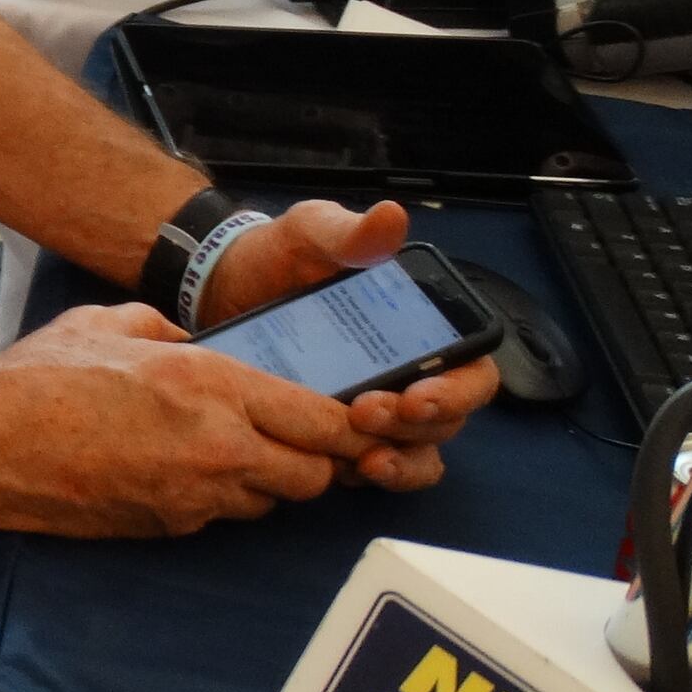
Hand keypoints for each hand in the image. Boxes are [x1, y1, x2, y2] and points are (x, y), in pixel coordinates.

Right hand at [0, 303, 368, 534]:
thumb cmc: (39, 380)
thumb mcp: (108, 323)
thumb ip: (165, 329)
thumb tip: (191, 340)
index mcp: (211, 384)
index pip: (322, 420)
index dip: (349, 425)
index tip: (353, 419)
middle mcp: (217, 446)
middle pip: (314, 474)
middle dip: (314, 459)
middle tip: (293, 438)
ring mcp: (195, 496)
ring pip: (271, 501)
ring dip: (267, 480)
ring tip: (231, 451)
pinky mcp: (168, 527)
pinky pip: (220, 516)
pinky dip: (218, 497)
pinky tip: (182, 471)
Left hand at [189, 198, 496, 489]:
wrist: (220, 287)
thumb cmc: (278, 257)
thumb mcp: (310, 233)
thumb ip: (347, 233)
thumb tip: (389, 218)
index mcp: (421, 328)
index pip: (472, 368)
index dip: (458, 389)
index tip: (417, 395)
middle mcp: (411, 371)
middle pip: (447, 418)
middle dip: (416, 425)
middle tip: (366, 414)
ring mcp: (378, 407)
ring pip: (417, 451)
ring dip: (399, 460)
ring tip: (362, 459)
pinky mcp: (339, 432)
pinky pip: (370, 465)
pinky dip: (363, 472)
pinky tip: (339, 469)